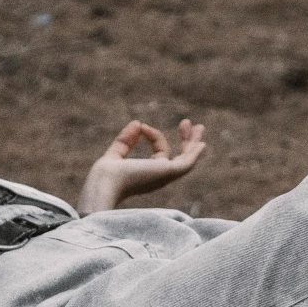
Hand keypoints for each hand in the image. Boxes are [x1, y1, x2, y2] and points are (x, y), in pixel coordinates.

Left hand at [77, 118, 207, 214]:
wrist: (105, 183)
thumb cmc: (105, 176)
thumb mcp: (116, 153)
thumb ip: (125, 140)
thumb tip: (137, 123)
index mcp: (149, 175)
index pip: (160, 151)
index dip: (153, 135)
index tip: (141, 126)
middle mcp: (160, 177)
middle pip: (179, 159)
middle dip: (187, 142)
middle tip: (188, 124)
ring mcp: (165, 175)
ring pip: (186, 159)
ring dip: (193, 142)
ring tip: (199, 127)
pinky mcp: (168, 172)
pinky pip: (187, 162)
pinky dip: (195, 153)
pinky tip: (201, 143)